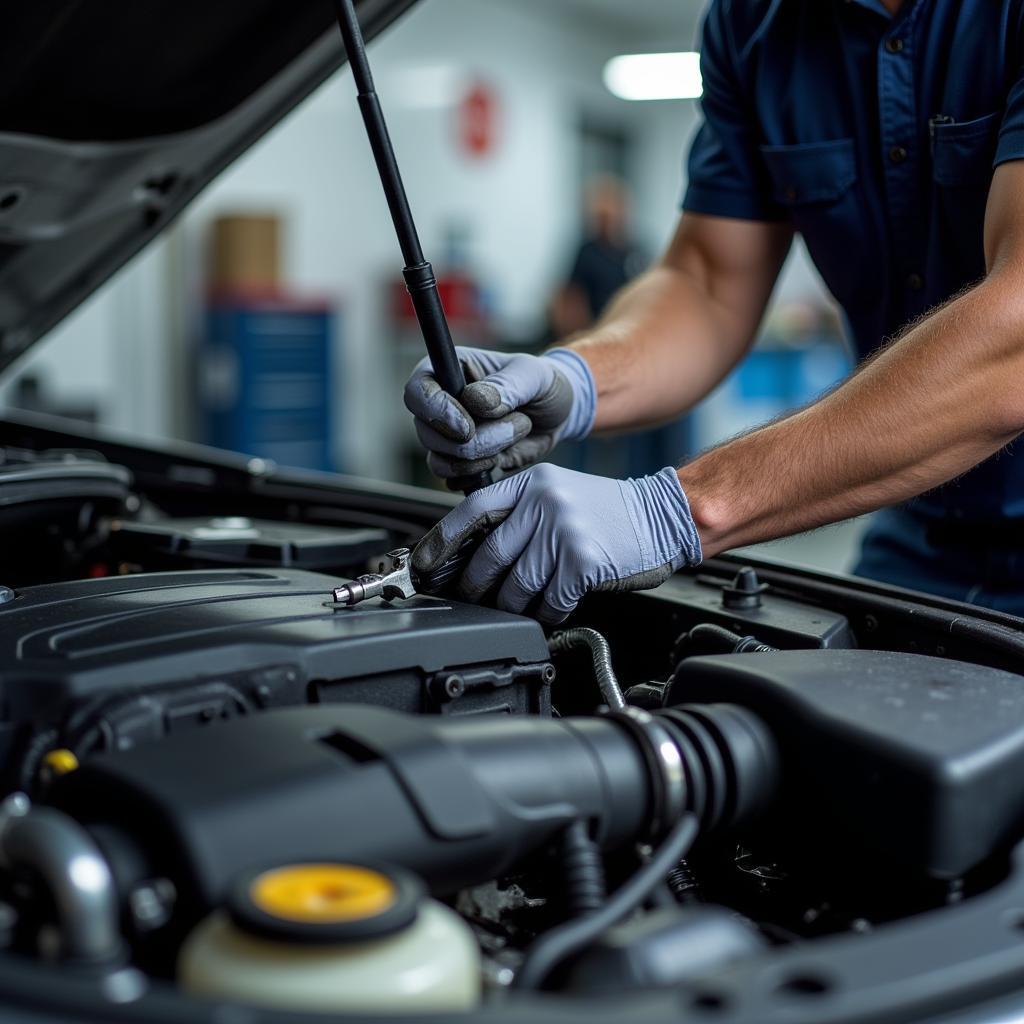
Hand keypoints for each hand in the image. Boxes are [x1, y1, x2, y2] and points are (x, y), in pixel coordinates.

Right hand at [403, 347, 595, 489]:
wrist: (559, 415)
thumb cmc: (543, 384)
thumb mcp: (534, 375)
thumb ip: (507, 385)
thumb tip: (474, 401)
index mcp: (447, 371)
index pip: (417, 392)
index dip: (436, 412)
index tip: (468, 427)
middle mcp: (439, 405)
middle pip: (428, 433)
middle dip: (476, 440)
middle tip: (519, 424)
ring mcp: (447, 436)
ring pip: (440, 460)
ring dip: (482, 457)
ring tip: (516, 435)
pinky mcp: (460, 463)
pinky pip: (452, 479)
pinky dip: (479, 475)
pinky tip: (504, 458)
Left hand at [412, 464, 701, 624]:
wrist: (662, 516)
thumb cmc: (606, 513)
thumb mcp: (556, 496)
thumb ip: (516, 516)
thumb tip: (469, 555)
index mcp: (530, 483)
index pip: (470, 512)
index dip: (440, 542)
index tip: (423, 567)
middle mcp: (543, 502)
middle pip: (487, 557)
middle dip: (474, 587)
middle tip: (471, 600)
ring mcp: (563, 531)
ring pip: (515, 587)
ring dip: (512, 606)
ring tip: (518, 606)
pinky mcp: (583, 561)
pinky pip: (548, 602)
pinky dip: (546, 613)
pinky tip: (552, 607)